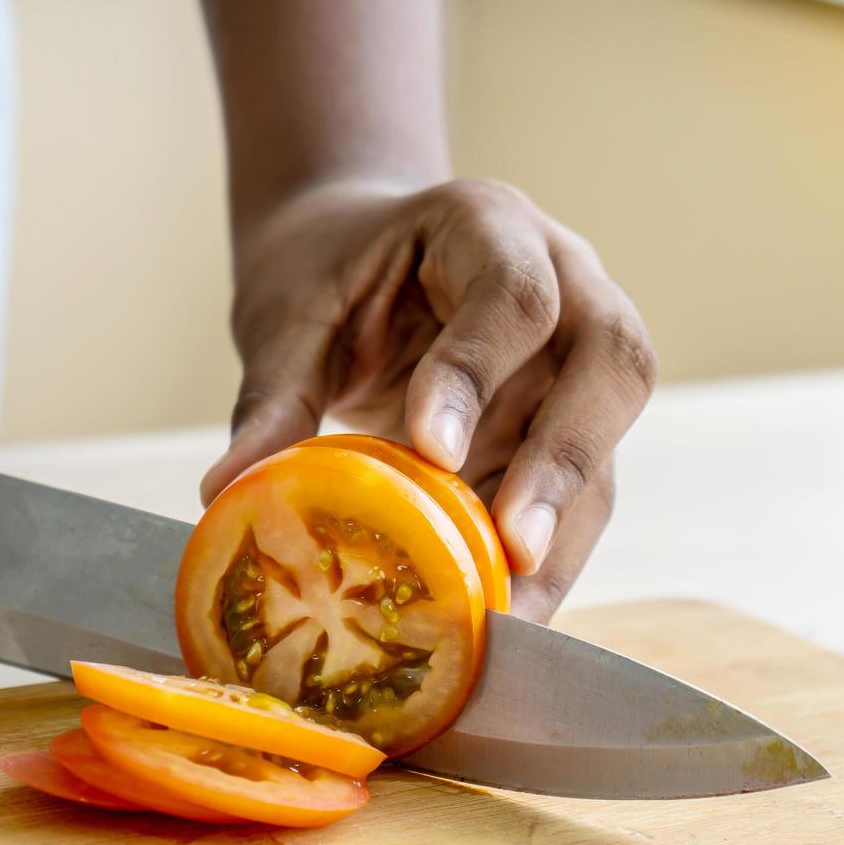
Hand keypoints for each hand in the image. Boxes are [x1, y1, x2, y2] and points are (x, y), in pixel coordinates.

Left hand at [199, 179, 656, 622]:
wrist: (361, 258)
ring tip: (506, 618)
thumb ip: (275, 394)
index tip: (433, 450)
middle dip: (567, 459)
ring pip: (610, 443)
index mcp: (488, 226)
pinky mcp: (570, 429)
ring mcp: (579, 360)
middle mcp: (566, 284)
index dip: (481, 371)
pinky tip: (498, 616)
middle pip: (615, 359)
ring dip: (562, 532)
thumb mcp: (293, 315)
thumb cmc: (332, 271)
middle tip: (514, 548)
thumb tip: (228, 490)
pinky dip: (543, 560)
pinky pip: (581, 498)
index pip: (514, 293)